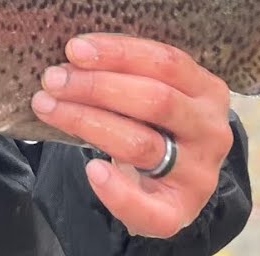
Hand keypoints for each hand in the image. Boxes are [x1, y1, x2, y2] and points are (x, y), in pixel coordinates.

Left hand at [30, 34, 234, 238]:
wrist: (171, 184)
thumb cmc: (152, 126)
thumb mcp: (150, 93)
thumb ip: (123, 75)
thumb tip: (71, 57)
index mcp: (206, 91)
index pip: (166, 62)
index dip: (119, 53)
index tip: (74, 49)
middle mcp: (211, 130)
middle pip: (156, 100)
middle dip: (96, 87)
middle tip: (53, 80)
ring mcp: (199, 173)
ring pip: (142, 144)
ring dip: (88, 122)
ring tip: (49, 108)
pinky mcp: (181, 210)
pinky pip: (148, 207)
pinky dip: (116, 190)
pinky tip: (92, 169)